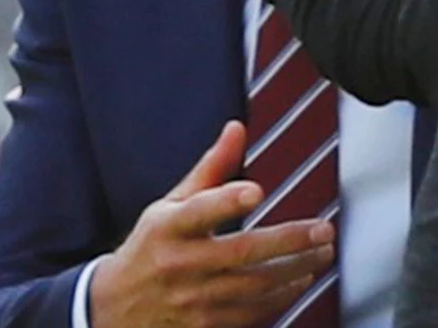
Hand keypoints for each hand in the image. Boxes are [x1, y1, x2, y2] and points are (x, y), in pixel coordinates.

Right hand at [91, 121, 335, 327]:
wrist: (114, 308)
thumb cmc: (150, 246)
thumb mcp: (170, 204)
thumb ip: (211, 169)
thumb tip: (237, 129)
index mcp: (166, 227)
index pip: (198, 211)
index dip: (226, 201)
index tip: (256, 190)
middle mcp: (178, 264)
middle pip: (240, 253)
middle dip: (288, 241)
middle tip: (323, 230)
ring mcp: (190, 299)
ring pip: (252, 287)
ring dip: (294, 271)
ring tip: (321, 253)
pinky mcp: (202, 326)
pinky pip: (249, 315)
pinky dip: (279, 298)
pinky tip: (299, 281)